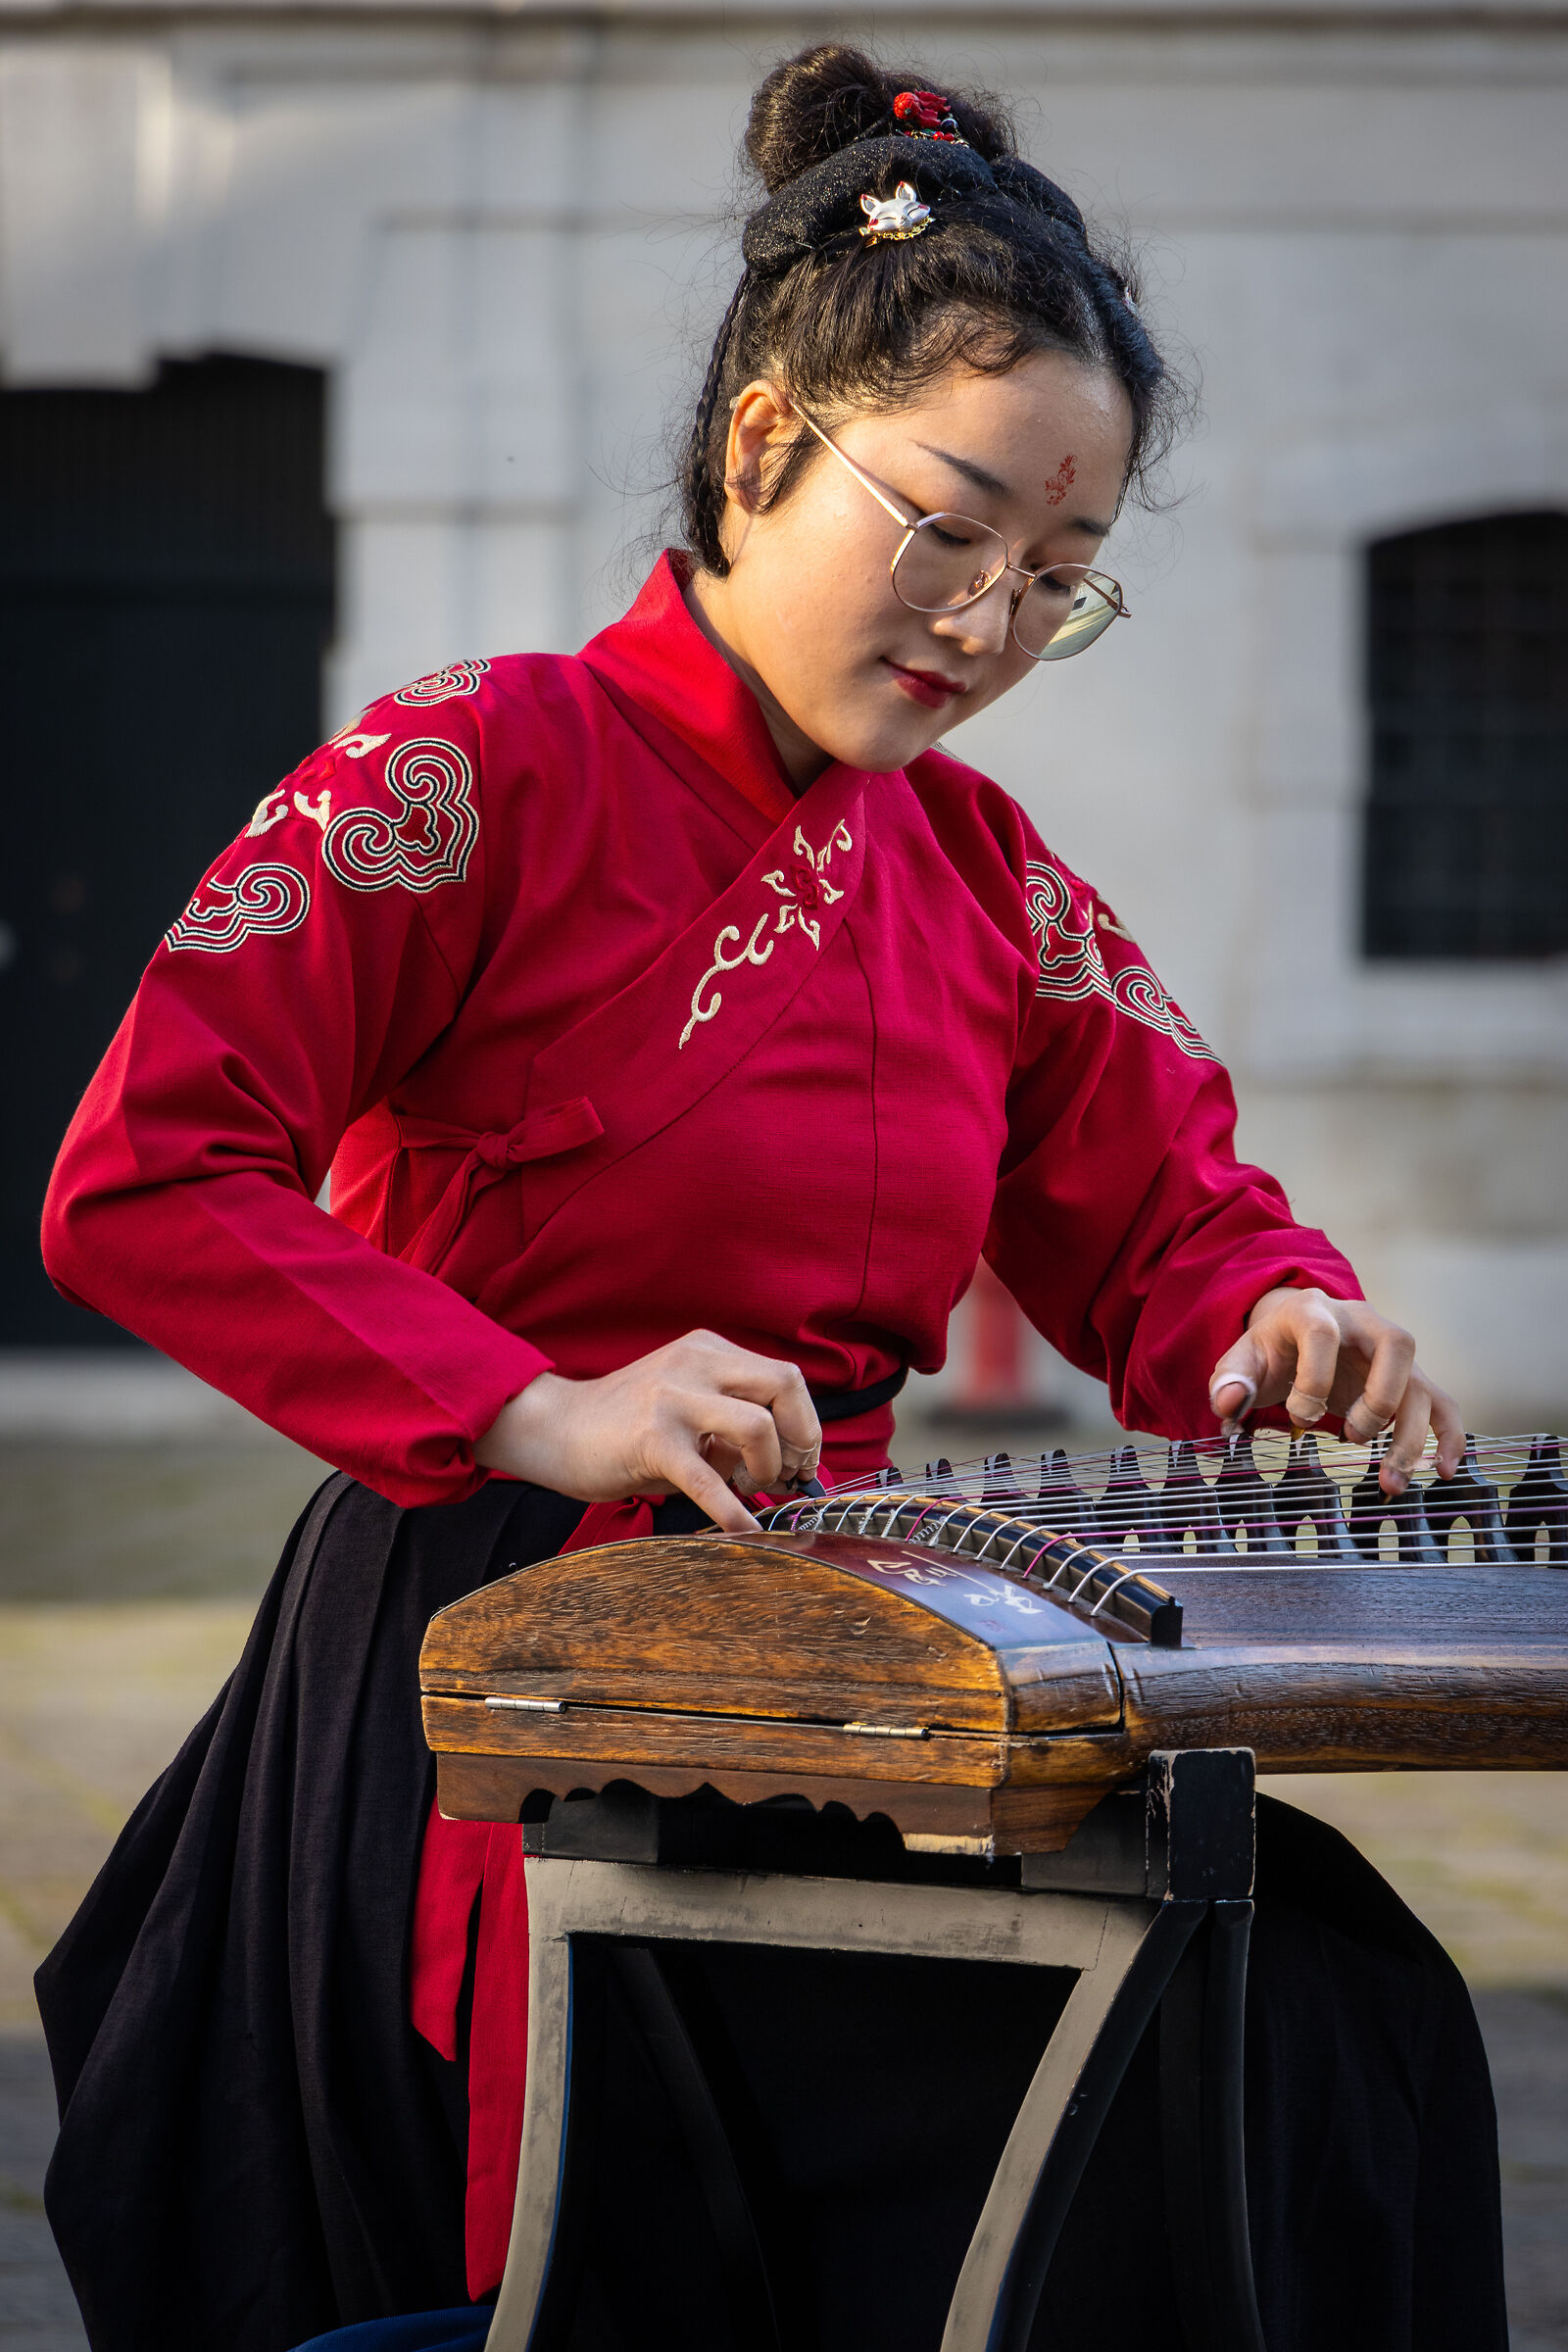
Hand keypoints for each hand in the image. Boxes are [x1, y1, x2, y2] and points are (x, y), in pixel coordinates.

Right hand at [474, 1329, 822, 1533]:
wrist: (554, 1428)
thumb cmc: (624, 1425)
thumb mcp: (685, 1402)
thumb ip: (730, 1420)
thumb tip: (787, 1464)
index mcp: (708, 1351)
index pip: (785, 1377)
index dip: (804, 1422)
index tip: (801, 1459)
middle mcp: (696, 1363)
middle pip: (784, 1386)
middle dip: (802, 1436)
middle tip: (790, 1473)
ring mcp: (674, 1399)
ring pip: (756, 1425)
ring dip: (767, 1466)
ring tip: (750, 1487)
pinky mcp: (653, 1440)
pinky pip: (708, 1480)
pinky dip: (734, 1511)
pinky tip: (745, 1530)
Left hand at [1208, 1287, 1463, 1494]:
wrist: (1296, 1338)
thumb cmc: (1271, 1351)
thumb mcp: (1241, 1361)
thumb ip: (1229, 1381)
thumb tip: (1229, 1403)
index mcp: (1314, 1311)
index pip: (1324, 1333)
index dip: (1312, 1378)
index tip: (1299, 1416)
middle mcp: (1363, 1323)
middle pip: (1396, 1345)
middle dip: (1377, 1399)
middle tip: (1350, 1437)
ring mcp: (1391, 1352)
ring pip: (1420, 1383)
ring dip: (1410, 1436)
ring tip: (1390, 1482)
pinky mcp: (1410, 1379)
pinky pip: (1443, 1404)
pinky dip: (1449, 1436)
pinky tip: (1444, 1469)